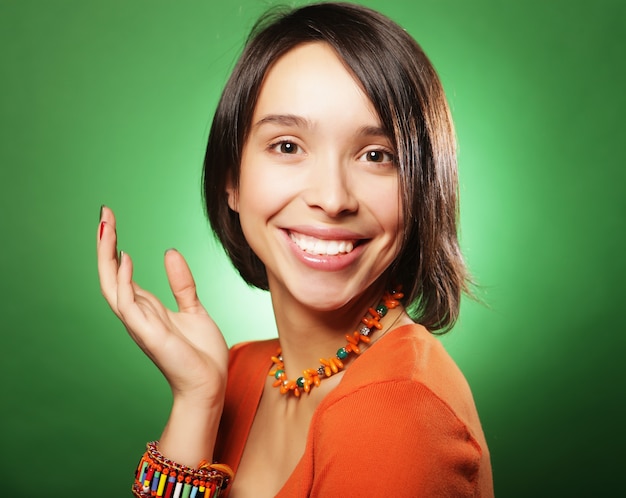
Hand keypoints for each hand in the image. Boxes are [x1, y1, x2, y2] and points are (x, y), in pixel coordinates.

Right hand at [96, 206, 228, 403]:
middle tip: (104, 214)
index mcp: (146, 308)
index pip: (121, 273)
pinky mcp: (148, 334)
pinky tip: (125, 258)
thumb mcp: (194, 308)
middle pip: (110, 275)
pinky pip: (127, 305)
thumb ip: (181, 283)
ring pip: (111, 286)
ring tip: (107, 227)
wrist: (209, 384)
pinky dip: (123, 281)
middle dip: (105, 245)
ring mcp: (139, 324)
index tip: (111, 220)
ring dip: (106, 257)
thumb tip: (169, 252)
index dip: (114, 247)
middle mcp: (137, 314)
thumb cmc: (200, 353)